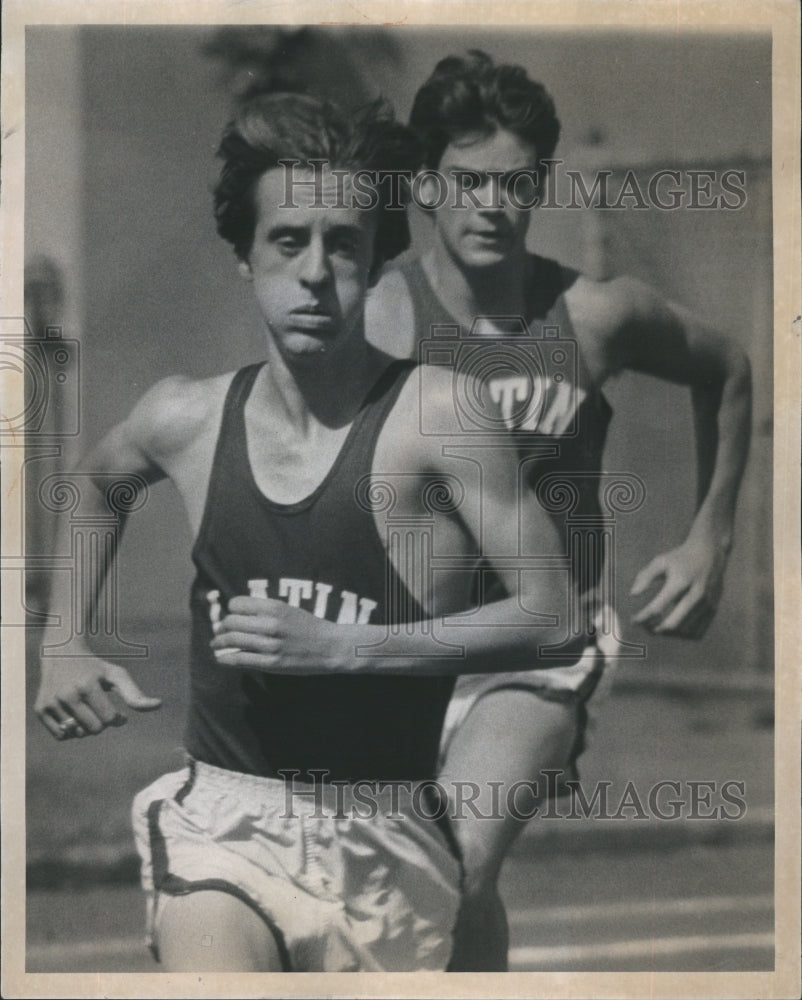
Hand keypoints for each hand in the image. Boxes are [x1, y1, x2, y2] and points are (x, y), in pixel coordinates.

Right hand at [35, 657, 161, 740]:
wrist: (59, 654)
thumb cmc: (94, 667)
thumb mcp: (116, 675)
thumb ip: (135, 693)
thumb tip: (159, 705)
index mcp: (88, 685)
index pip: (109, 720)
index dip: (117, 719)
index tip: (117, 713)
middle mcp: (67, 694)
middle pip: (94, 730)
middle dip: (101, 723)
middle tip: (99, 709)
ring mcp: (51, 702)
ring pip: (77, 734)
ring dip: (86, 726)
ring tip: (85, 709)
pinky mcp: (40, 709)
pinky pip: (61, 736)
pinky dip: (70, 730)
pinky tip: (72, 714)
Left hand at [211, 597, 351, 673]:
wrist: (330, 647)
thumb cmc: (309, 627)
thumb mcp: (288, 610)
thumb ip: (265, 610)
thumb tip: (237, 614)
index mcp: (275, 607)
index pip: (237, 604)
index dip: (231, 610)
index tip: (231, 615)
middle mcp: (271, 624)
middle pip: (231, 622)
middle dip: (222, 627)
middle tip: (220, 631)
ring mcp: (271, 645)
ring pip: (233, 640)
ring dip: (219, 642)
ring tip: (216, 644)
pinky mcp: (272, 663)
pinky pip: (240, 660)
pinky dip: (226, 658)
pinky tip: (221, 658)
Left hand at [630, 534, 728, 637]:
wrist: (709, 553)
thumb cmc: (680, 558)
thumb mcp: (661, 561)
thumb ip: (646, 576)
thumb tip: (633, 594)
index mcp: (680, 582)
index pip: (657, 606)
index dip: (643, 616)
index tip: (634, 620)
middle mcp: (695, 594)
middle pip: (673, 622)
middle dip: (657, 628)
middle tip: (646, 628)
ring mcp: (706, 602)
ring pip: (685, 627)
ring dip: (670, 630)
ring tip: (657, 627)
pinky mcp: (713, 606)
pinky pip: (697, 626)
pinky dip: (683, 630)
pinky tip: (673, 626)